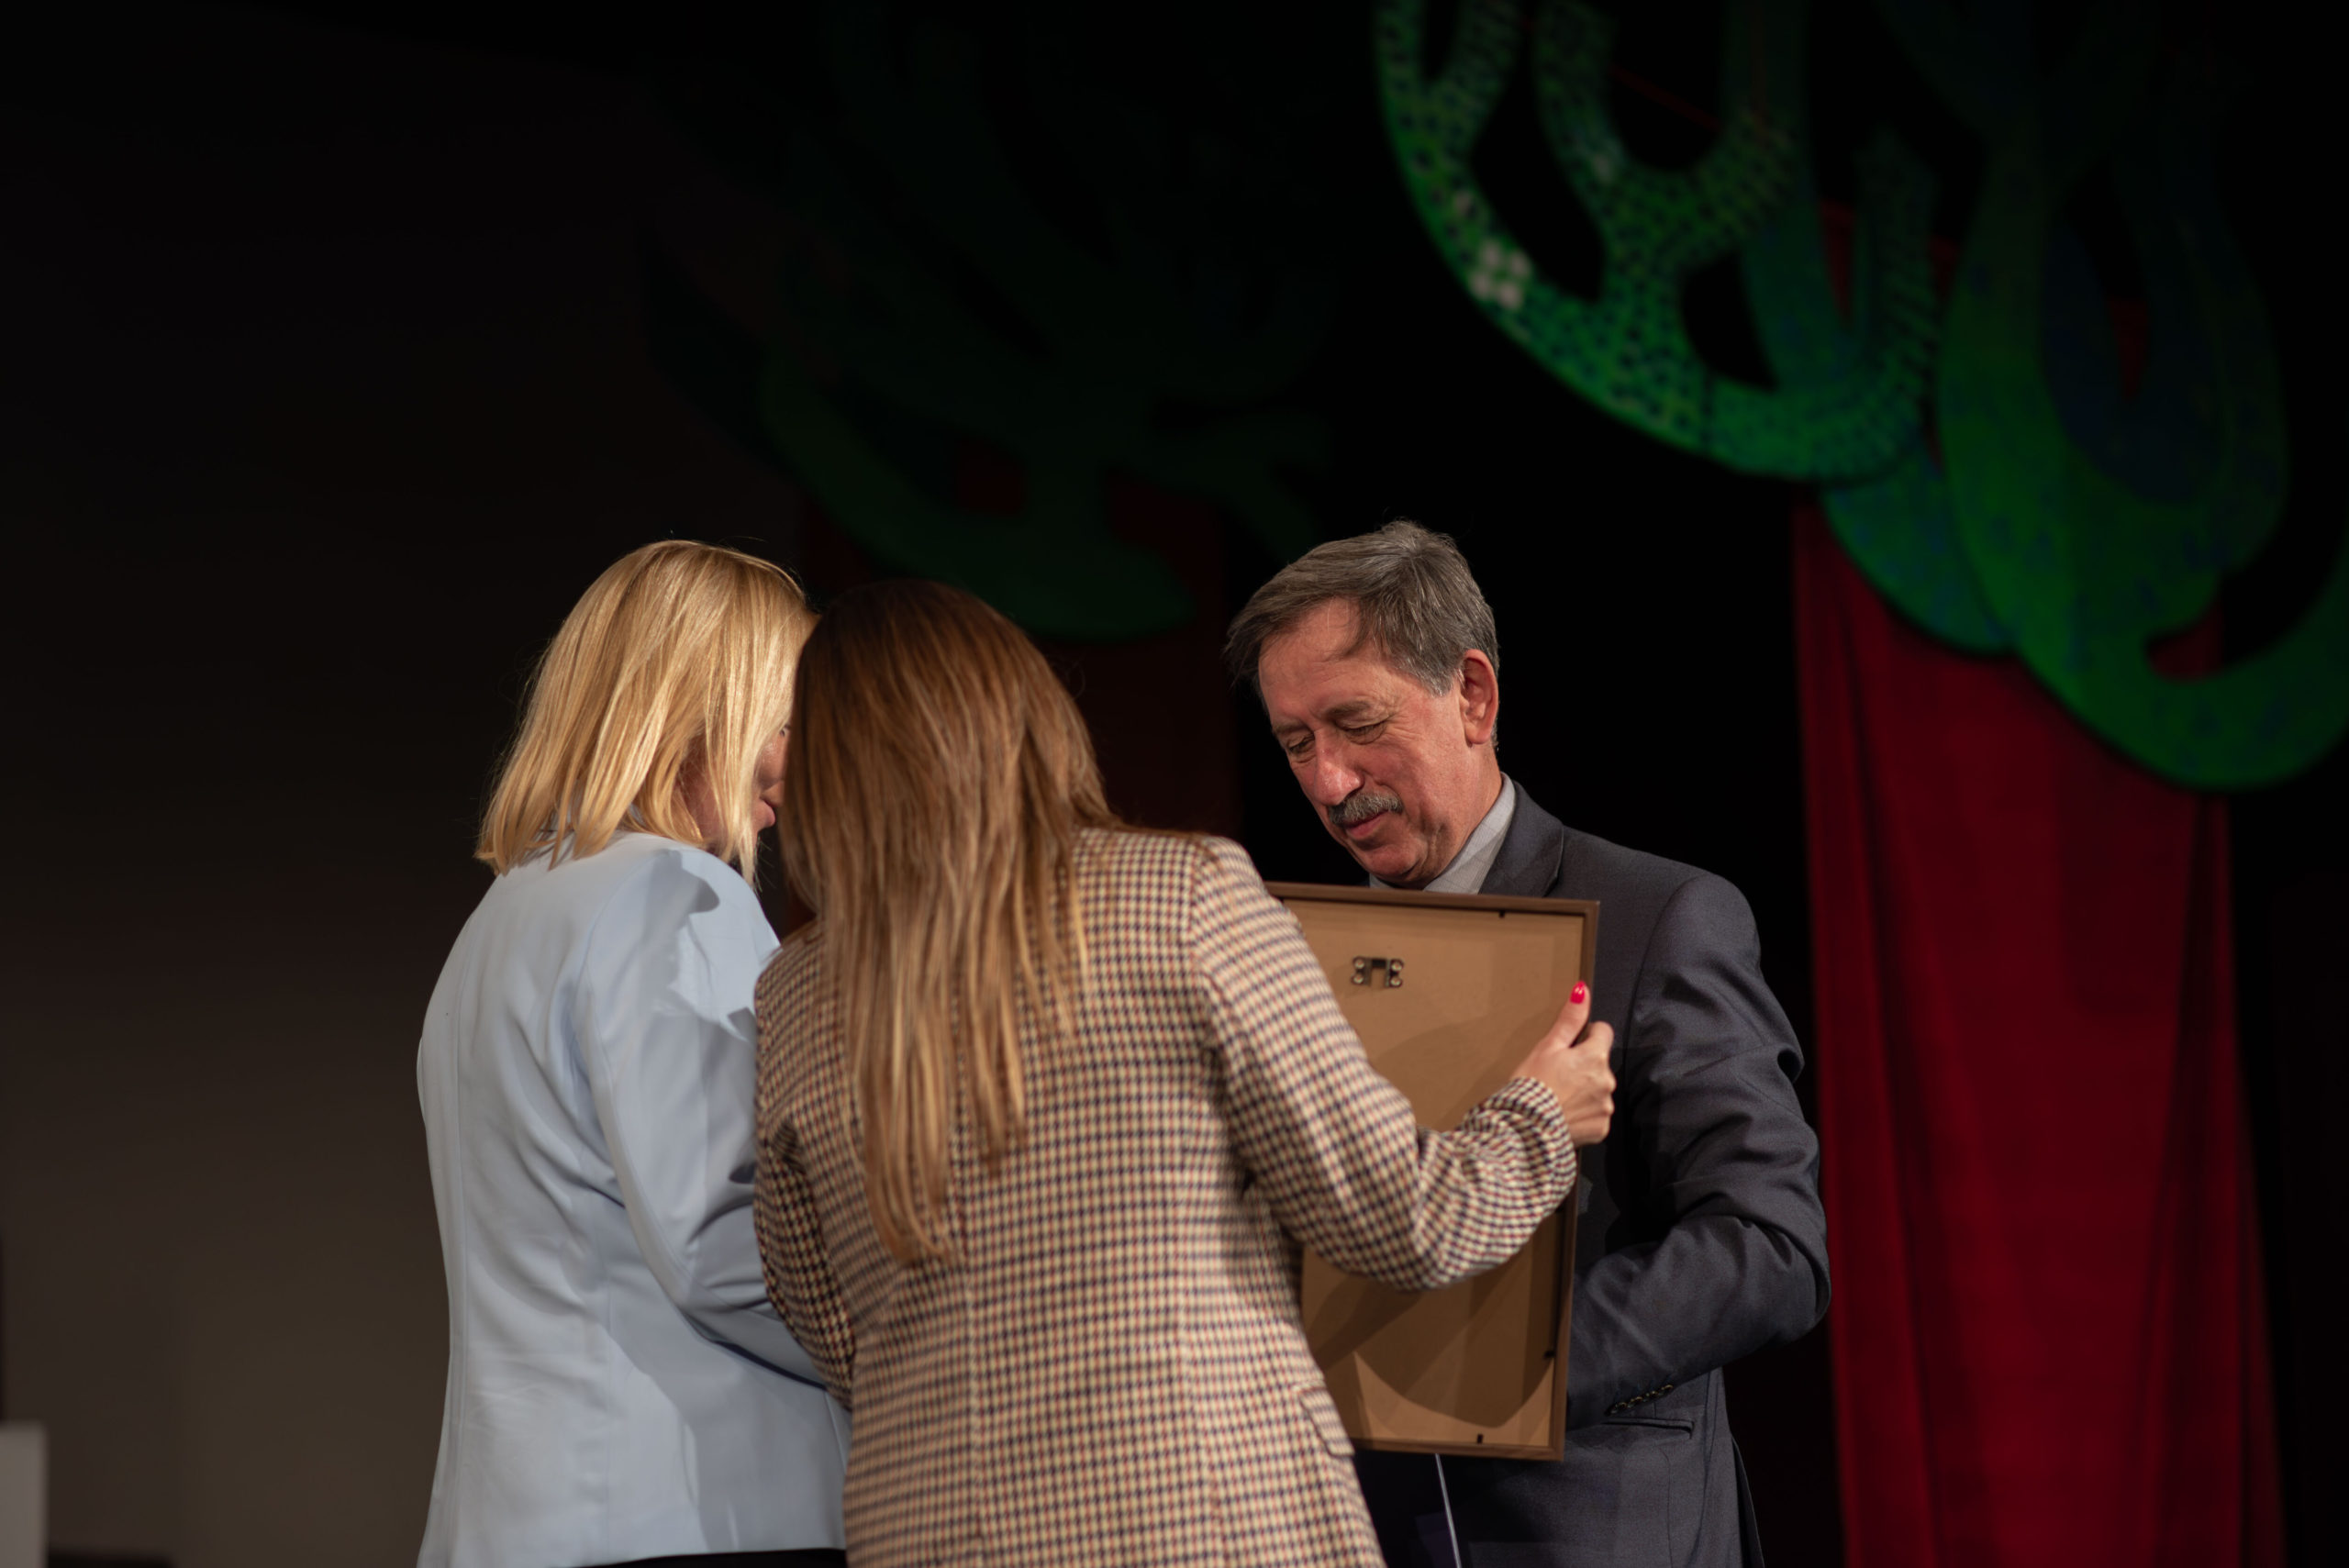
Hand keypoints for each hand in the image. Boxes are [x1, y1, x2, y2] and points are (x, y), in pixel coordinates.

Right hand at [1511, 980, 1614, 1146]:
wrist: (1526, 1129)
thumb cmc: (1533, 1084)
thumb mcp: (1547, 1047)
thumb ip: (1569, 1020)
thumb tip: (1582, 990)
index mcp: (1595, 1056)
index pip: (1603, 1032)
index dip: (1586, 1035)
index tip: (1569, 1046)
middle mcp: (1607, 1081)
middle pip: (1600, 1064)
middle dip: (1584, 1066)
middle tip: (1557, 1074)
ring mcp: (1605, 1107)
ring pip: (1599, 1090)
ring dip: (1585, 1091)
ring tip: (1559, 1096)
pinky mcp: (1601, 1129)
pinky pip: (1596, 1116)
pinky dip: (1584, 1114)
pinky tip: (1565, 1114)